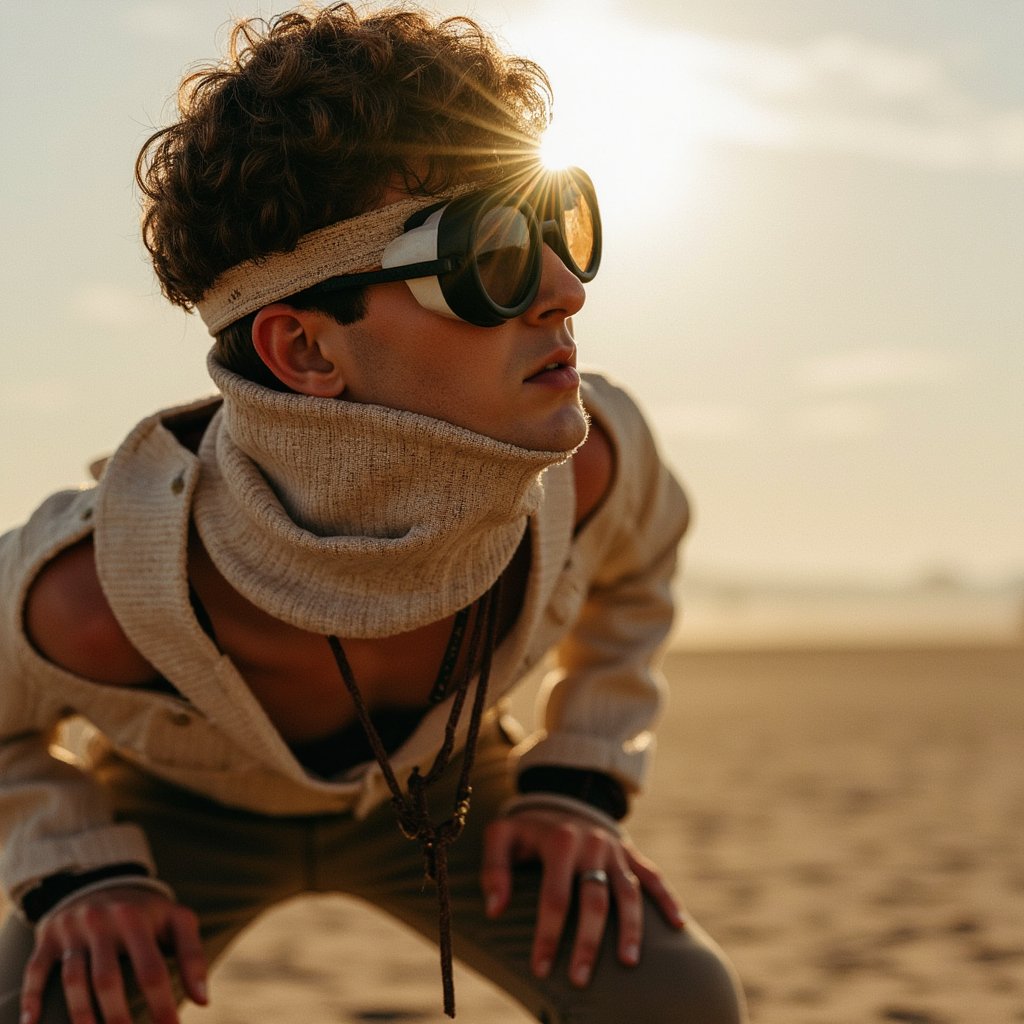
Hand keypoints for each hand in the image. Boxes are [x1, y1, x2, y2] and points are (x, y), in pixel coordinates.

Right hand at [20, 886, 207, 1023]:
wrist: (103, 879)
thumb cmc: (146, 912)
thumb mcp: (176, 921)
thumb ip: (192, 956)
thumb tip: (204, 1001)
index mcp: (138, 919)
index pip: (151, 970)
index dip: (161, 1005)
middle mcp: (104, 921)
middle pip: (108, 979)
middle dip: (118, 1019)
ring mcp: (73, 929)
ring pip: (73, 980)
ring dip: (81, 1016)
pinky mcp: (48, 936)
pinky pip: (35, 970)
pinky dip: (31, 998)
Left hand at [480, 808, 683, 987]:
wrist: (561, 798)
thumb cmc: (527, 830)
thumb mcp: (501, 836)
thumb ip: (494, 868)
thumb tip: (496, 909)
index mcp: (559, 842)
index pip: (554, 897)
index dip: (547, 934)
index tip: (540, 968)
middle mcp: (592, 845)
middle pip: (594, 900)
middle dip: (587, 942)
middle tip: (579, 978)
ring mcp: (615, 850)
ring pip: (627, 892)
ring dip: (630, 928)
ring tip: (628, 963)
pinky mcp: (631, 853)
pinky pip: (653, 876)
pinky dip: (667, 898)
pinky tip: (678, 924)